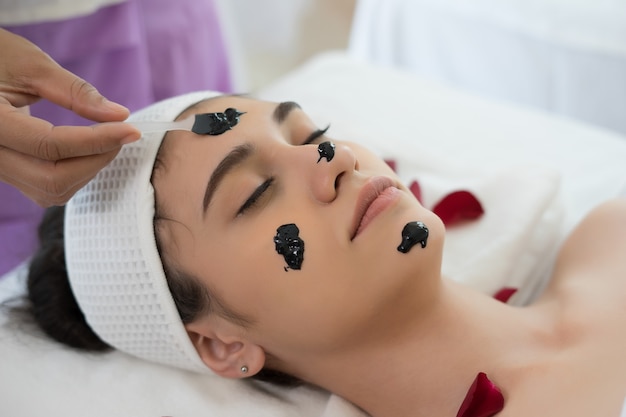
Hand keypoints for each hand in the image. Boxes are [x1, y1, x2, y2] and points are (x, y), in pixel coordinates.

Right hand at [0, 29, 140, 206]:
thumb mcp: (31, 65)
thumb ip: (75, 91)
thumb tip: (120, 115)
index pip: (49, 145)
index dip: (96, 140)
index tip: (131, 129)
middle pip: (52, 178)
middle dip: (96, 159)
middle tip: (122, 134)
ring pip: (52, 189)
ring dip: (89, 169)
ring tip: (106, 138)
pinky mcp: (9, 173)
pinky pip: (47, 189)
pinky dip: (76, 174)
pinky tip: (88, 150)